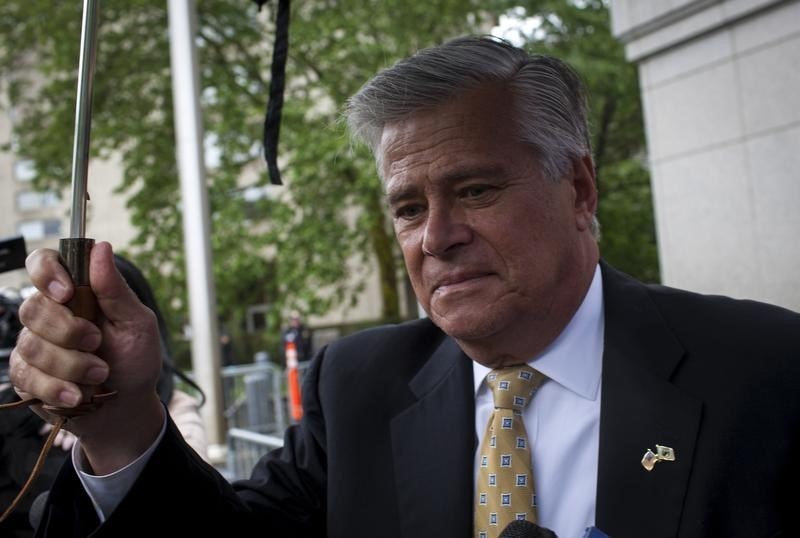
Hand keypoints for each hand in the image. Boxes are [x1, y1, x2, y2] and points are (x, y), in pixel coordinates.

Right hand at [9, 242, 163, 473]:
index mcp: (77, 293)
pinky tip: (78, 395)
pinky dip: (57, 387)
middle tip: (97, 344)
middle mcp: (51, 314)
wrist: (126, 406)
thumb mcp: (137, 323)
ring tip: (99, 374)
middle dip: (68, 331)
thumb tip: (101, 247)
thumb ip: (115, 289)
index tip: (67, 293)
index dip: (47, 273)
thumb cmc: (135, 359)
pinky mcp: (27, 376)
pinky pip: (27, 376)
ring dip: (70, 365)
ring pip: (31, 346)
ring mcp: (35, 344)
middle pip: (34, 308)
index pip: (43, 264)